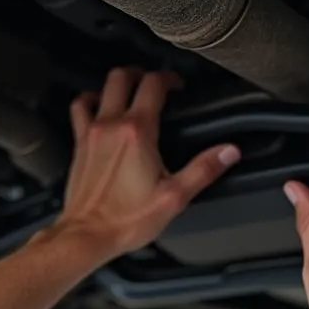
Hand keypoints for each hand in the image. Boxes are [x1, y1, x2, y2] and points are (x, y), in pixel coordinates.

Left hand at [52, 68, 239, 263]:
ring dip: (116, 85)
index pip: (153, 85)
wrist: (86, 235)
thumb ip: (203, 169)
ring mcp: (91, 132)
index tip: (178, 86)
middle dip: (141, 73)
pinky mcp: (79, 145)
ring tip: (130, 91)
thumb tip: (229, 151)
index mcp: (138, 132)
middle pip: (122, 77)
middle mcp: (111, 125)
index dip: (168, 78)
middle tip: (155, 83)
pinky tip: (98, 108)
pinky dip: (90, 101)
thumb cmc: (127, 219)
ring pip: (99, 89)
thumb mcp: (174, 197)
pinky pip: (79, 109)